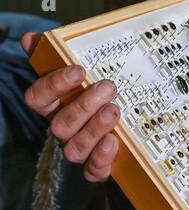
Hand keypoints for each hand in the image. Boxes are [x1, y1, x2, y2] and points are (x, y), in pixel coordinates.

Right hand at [20, 31, 120, 181]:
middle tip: (109, 88)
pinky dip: (101, 159)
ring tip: (114, 111)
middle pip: (60, 124)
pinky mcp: (99, 167)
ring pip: (74, 148)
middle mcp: (64, 129)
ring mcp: (80, 149)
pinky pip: (93, 171)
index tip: (79, 70)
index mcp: (55, 105)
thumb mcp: (87, 70)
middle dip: (83, 106)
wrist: (136, 127)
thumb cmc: (103, 93)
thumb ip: (57, 54)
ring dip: (93, 129)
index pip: (38, 98)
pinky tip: (114, 142)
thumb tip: (31, 38)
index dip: (54, 85)